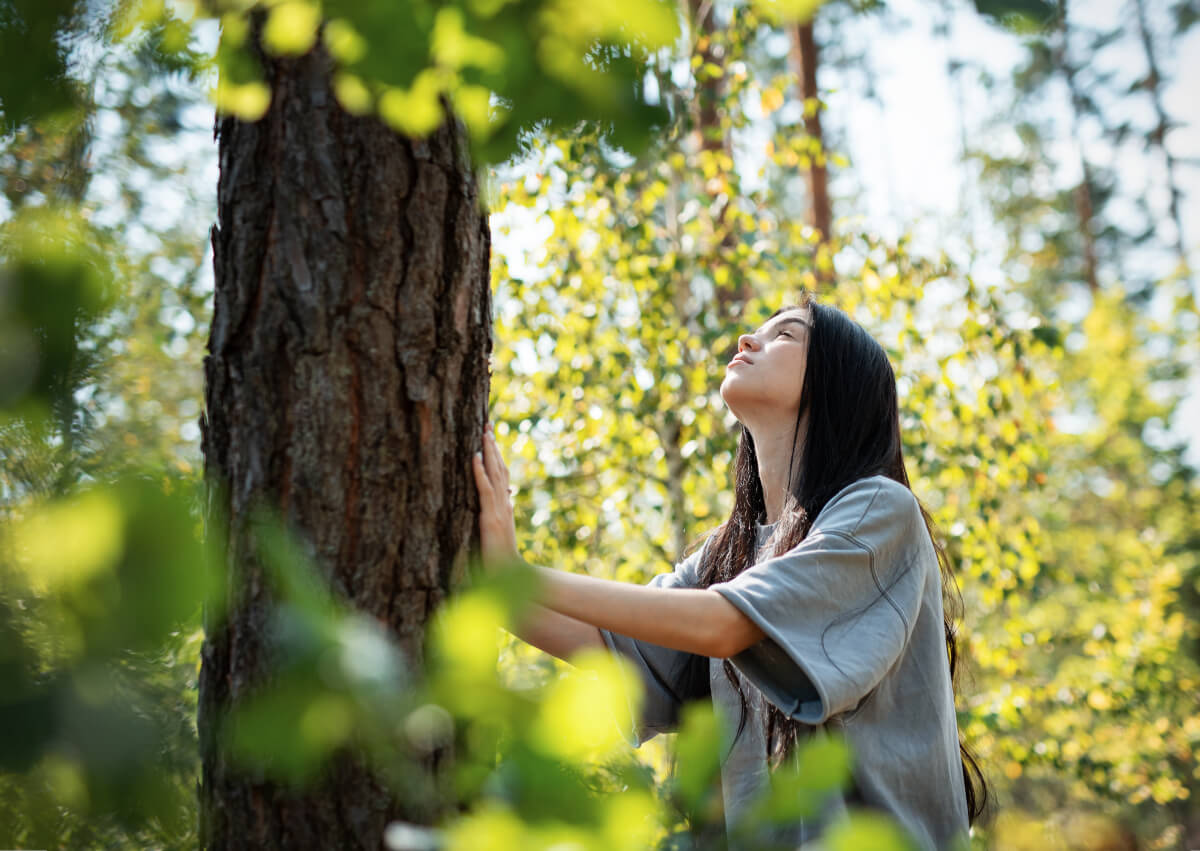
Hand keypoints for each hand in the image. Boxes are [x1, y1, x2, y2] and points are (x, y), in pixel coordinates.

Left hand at [472, 422, 520, 570]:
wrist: (509, 575)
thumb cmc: (501, 558)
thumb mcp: (501, 531)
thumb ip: (503, 513)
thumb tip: (508, 498)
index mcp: (504, 505)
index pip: (501, 474)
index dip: (497, 455)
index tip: (491, 436)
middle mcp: (503, 503)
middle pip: (500, 468)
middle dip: (493, 446)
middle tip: (487, 424)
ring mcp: (497, 508)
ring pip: (494, 473)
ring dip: (488, 451)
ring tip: (484, 432)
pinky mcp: (490, 516)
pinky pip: (484, 489)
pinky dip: (479, 471)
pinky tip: (474, 455)